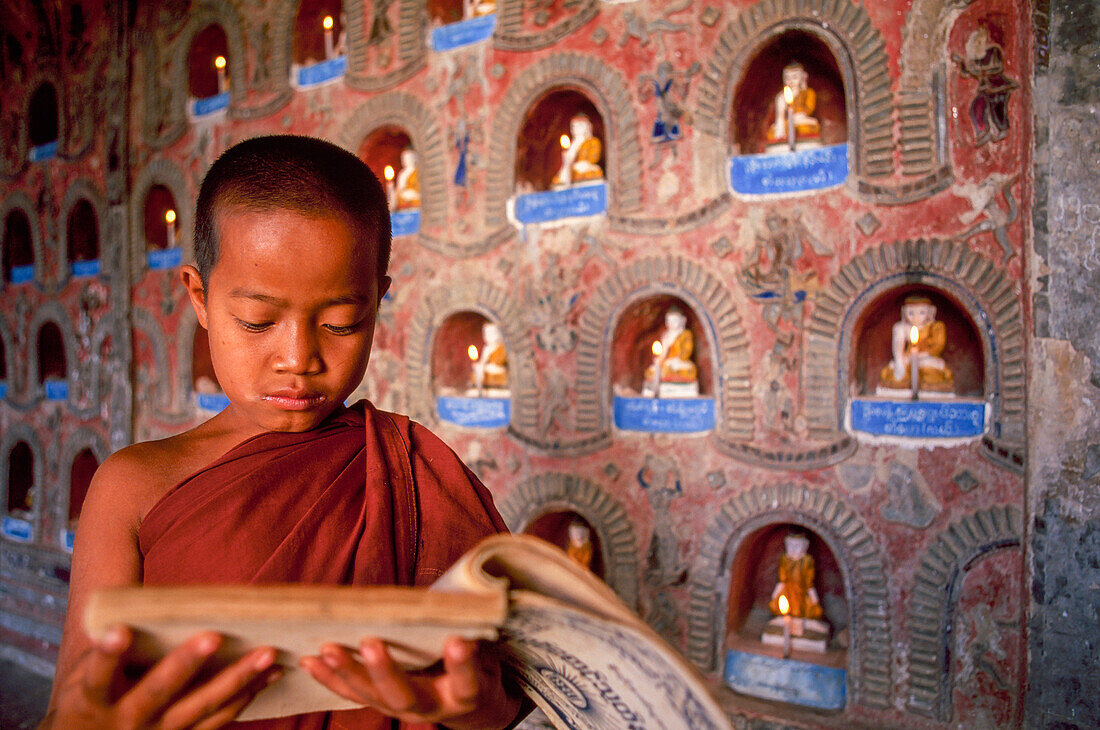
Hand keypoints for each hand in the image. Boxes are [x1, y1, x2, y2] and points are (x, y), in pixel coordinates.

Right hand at [41, 626, 281, 729]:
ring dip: (235, 680)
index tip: (118, 631)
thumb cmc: (88, 700)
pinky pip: (216, 722)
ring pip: (199, 709)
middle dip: (185, 664)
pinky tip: (266, 678)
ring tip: (266, 654)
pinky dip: (243, 698)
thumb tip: (143, 610)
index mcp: (91, 702)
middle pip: (157, 692)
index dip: (107, 656)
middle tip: (213, 636)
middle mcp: (124, 723)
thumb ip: (107, 654)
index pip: (97, 676)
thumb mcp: (81, 680)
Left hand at [300, 637, 521, 729]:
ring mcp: (402, 710)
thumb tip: (472, 597)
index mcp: (466, 694)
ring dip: (348, 672)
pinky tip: (310, 661)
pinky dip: (329, 678)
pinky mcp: (381, 705)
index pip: (467, 682)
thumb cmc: (477, 667)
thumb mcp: (489, 652)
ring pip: (372, 697)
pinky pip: (352, 695)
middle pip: (406, 696)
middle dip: (385, 670)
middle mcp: (432, 707)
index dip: (462, 664)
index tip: (458, 640)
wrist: (466, 706)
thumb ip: (476, 631)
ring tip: (327, 649)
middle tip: (371, 643)